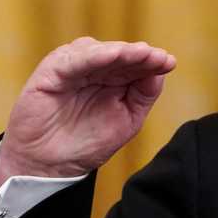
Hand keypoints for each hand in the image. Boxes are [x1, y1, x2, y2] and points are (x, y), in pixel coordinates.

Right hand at [0, 37, 176, 181]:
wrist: (48, 167)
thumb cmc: (84, 145)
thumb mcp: (125, 122)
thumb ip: (142, 97)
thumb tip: (160, 72)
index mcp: (110, 79)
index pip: (134, 64)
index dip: (151, 61)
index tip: (169, 62)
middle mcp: (92, 69)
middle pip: (119, 55)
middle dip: (140, 55)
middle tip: (158, 57)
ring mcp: (71, 68)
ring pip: (97, 51)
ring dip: (120, 51)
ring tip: (141, 53)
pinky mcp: (50, 71)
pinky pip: (72, 59)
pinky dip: (92, 55)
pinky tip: (111, 55)